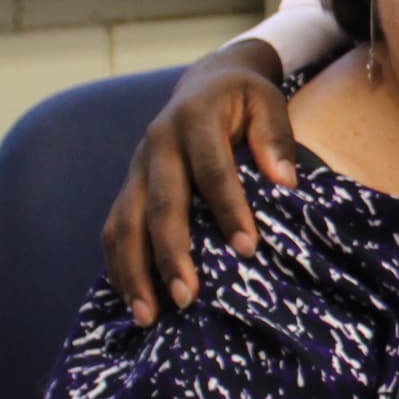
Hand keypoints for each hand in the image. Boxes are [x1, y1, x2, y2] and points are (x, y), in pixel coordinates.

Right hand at [103, 41, 299, 324]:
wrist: (205, 82)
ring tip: (149, 316)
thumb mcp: (267, 101)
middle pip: (159, 204)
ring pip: (125, 222)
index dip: (229, 210)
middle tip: (188, 297)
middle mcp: (157, 144)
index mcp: (194, 120)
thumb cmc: (244, 99)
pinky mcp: (128, 186)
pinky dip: (119, 266)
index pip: (212, 171)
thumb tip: (285, 181)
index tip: (249, 249)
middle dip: (171, 254)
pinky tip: (133, 300)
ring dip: (134, 271)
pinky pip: (114, 228)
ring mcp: (136, 167)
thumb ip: (275, 137)